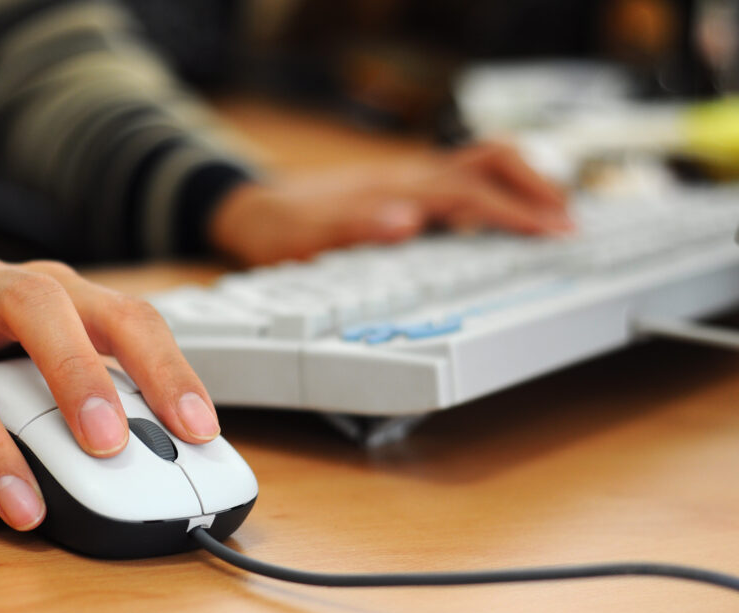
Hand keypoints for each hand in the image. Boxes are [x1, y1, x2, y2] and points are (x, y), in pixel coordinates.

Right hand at [0, 259, 219, 531]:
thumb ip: (97, 392)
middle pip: (39, 308)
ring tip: (29, 511)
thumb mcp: (48, 356)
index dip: (165, 368)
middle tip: (108, 443)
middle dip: (78, 375)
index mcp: (52, 287)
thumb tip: (162, 455)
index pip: (122, 314)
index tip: (197, 429)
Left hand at [210, 143, 572, 265]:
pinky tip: (501, 218)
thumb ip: (354, 226)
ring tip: (552, 218)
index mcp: (396, 189)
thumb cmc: (282, 227)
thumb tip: (407, 220)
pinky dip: (495, 192)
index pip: (472, 191)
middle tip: (570, 223)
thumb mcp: (307, 237)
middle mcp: (408, 177)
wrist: (254, 211)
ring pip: (480, 165)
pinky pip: (463, 180)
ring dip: (521, 185)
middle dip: (536, 187)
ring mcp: (408, 180)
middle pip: (489, 162)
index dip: (518, 212)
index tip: (557, 232)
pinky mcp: (404, 189)